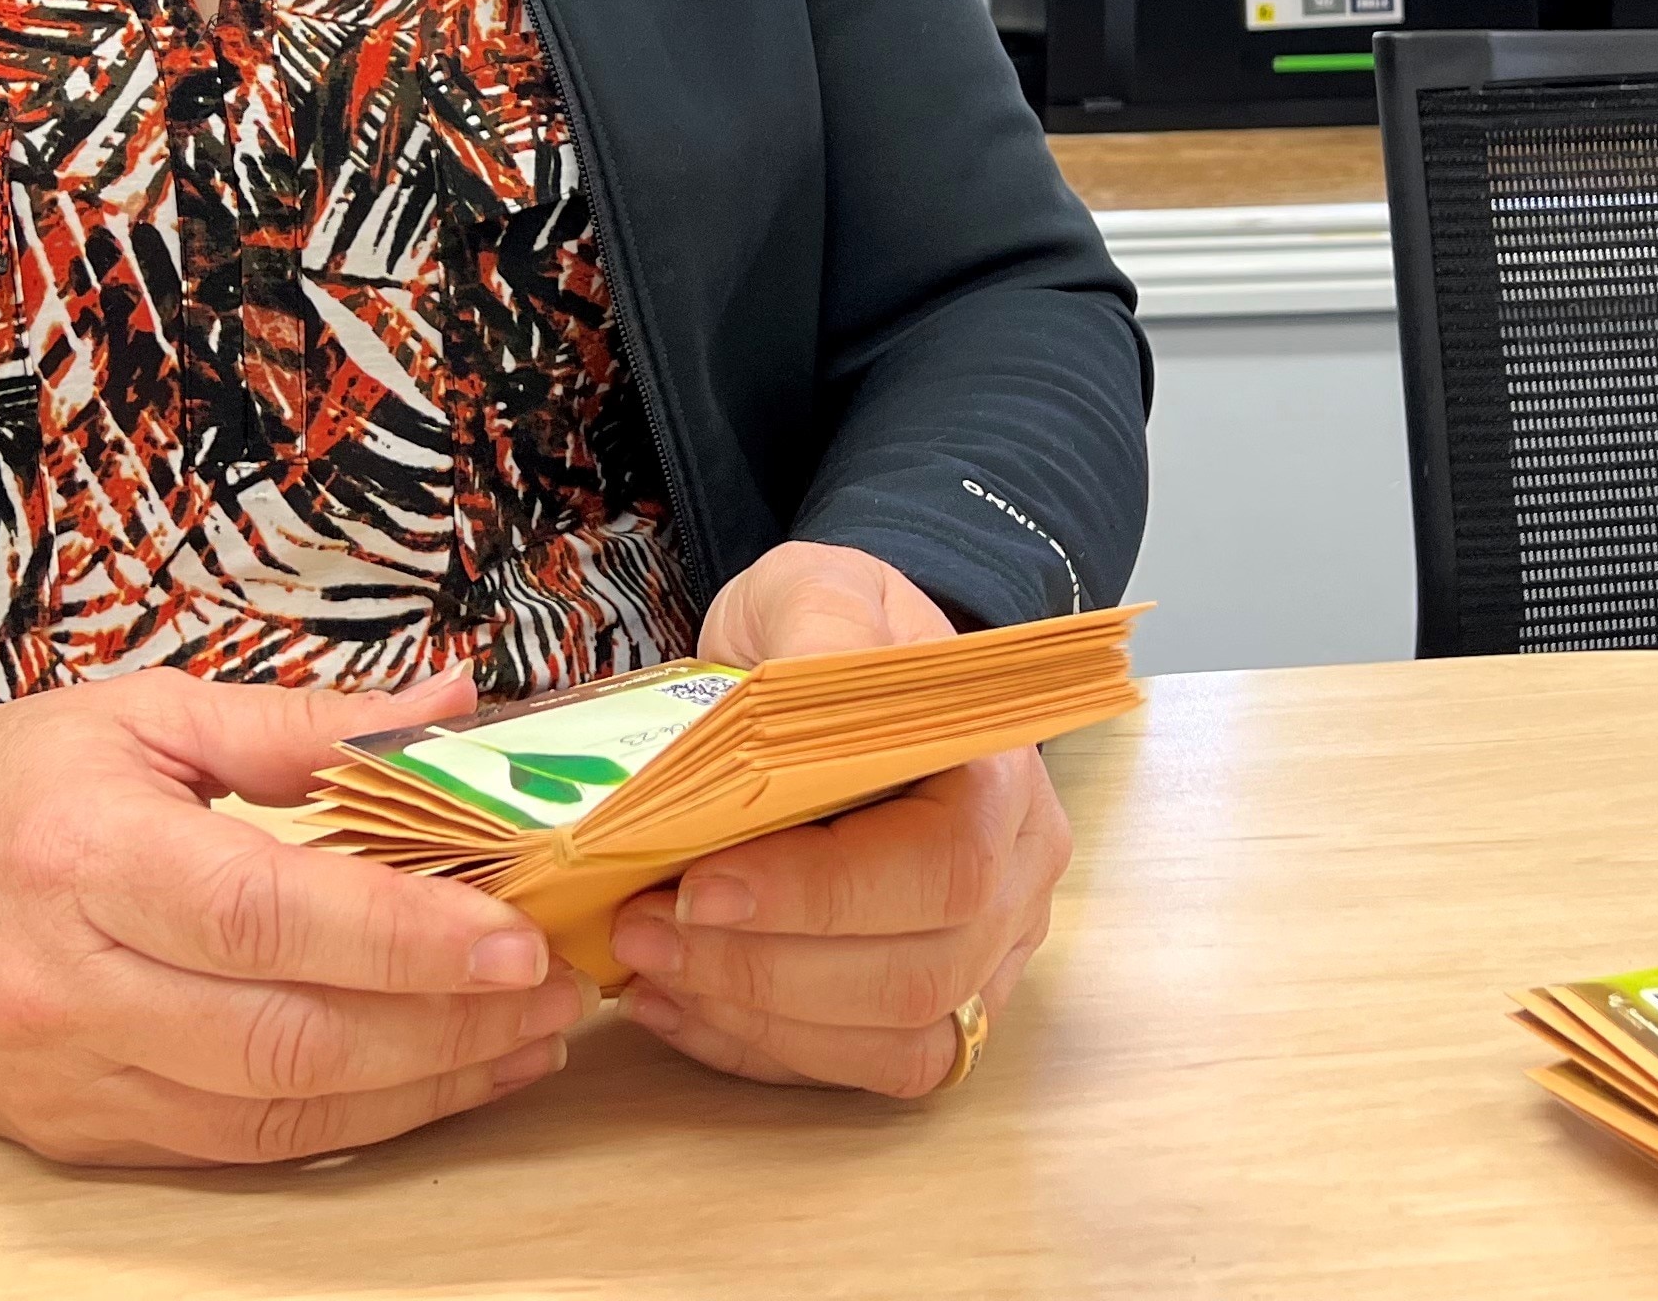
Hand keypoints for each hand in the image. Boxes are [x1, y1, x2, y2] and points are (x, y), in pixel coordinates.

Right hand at [0, 668, 589, 1165]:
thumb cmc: (0, 785)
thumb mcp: (138, 713)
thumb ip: (299, 723)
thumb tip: (453, 702)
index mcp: (86, 853)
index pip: (268, 914)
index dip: (402, 937)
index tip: (515, 935)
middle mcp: (71, 983)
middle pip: (283, 1034)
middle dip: (440, 1027)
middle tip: (551, 993)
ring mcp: (69, 1077)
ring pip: (270, 1108)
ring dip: (416, 1087)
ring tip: (520, 1045)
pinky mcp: (75, 1137)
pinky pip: (231, 1144)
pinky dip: (342, 1121)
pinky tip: (423, 1082)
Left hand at [609, 542, 1074, 1097]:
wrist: (850, 669)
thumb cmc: (833, 631)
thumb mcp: (819, 589)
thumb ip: (820, 630)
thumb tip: (814, 679)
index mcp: (1000, 776)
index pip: (942, 867)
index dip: (823, 896)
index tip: (699, 885)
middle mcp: (1017, 879)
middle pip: (917, 972)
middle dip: (764, 969)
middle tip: (640, 928)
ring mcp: (988, 954)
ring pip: (896, 1042)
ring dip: (757, 1018)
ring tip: (646, 967)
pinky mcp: (938, 1005)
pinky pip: (864, 1067)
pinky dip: (760, 1048)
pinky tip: (673, 1004)